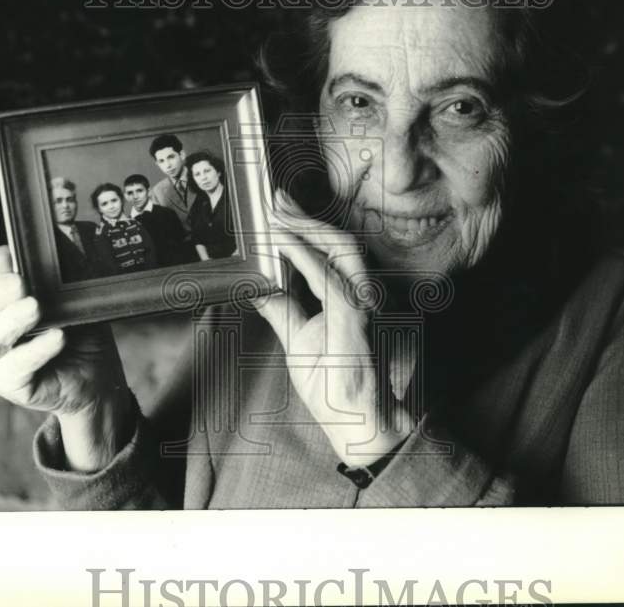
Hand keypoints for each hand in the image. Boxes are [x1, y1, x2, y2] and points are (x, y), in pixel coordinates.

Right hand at [0, 246, 132, 469]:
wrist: (98, 380)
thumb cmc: (80, 339)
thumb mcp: (70, 305)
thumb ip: (49, 283)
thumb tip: (37, 255)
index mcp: (1, 310)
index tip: (9, 256)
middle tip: (20, 282)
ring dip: (13, 319)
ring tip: (35, 307)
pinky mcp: (9, 385)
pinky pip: (17, 366)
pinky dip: (36, 350)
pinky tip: (56, 337)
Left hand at [254, 192, 414, 465]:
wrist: (360, 424)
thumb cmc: (338, 387)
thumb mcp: (299, 340)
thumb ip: (283, 310)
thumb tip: (259, 286)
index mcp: (352, 297)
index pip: (330, 252)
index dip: (305, 228)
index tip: (279, 212)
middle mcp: (363, 293)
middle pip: (338, 241)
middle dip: (305, 217)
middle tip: (275, 200)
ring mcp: (365, 302)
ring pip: (341, 248)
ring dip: (306, 227)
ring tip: (277, 214)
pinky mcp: (358, 316)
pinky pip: (329, 277)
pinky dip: (303, 255)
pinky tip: (282, 243)